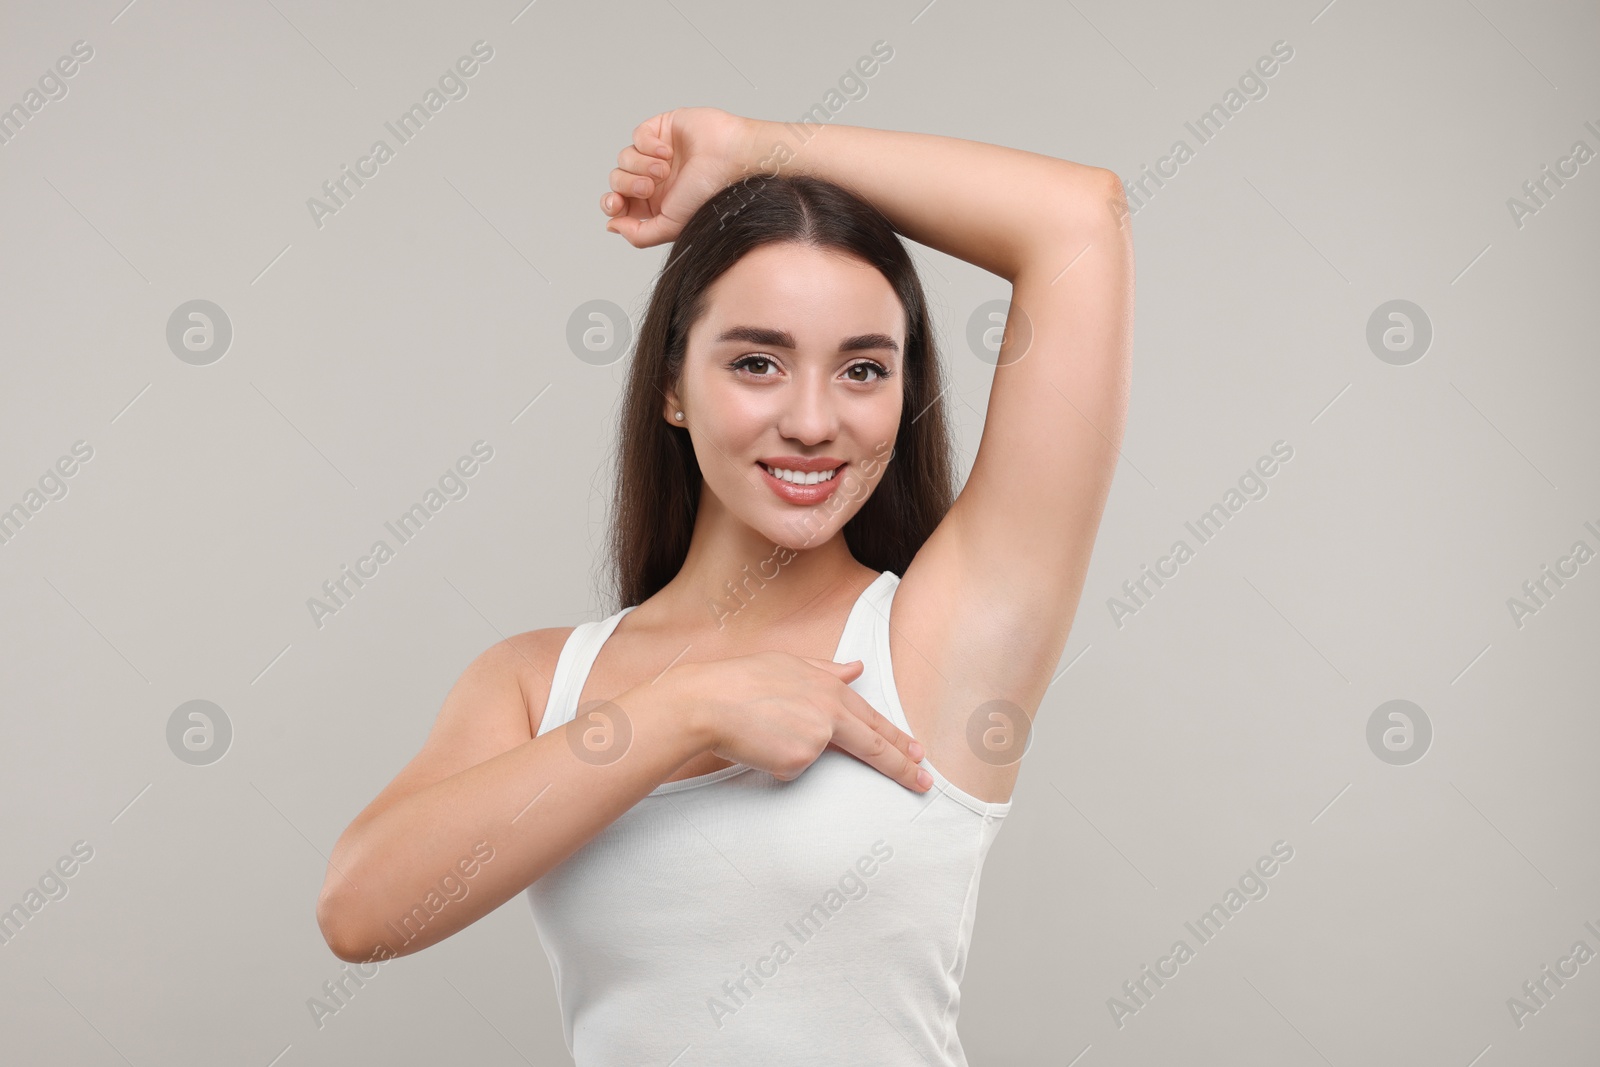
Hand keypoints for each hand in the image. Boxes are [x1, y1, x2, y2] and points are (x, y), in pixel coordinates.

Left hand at [601, 107, 753, 247]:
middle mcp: (655, 179)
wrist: (731, 161)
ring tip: (665, 169)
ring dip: (641, 165)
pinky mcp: (662, 129)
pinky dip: (648, 145)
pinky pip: (637, 136)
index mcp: (656, 204)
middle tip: (649, 187)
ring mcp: (657, 154)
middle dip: (628, 184)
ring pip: (624, 158)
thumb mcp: (671, 226)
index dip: (611, 203)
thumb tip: (612, 226)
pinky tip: (668, 152)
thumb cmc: (710, 194)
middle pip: (617, 180)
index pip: (619, 203)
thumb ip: (639, 235)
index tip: (617, 204)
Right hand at [670, 652, 932, 791]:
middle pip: (876, 745)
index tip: (917, 751)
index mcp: (829, 688)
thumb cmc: (740, 681)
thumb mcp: (788, 665)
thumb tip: (856, 668)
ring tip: (762, 730)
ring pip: (816, 757)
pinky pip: (792, 769)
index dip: (897, 737)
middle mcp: (830, 712)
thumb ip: (827, 670)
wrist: (707, 702)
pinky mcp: (799, 760)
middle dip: (903, 765)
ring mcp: (817, 738)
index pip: (873, 718)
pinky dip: (777, 762)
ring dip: (793, 750)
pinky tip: (757, 743)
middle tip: (924, 780)